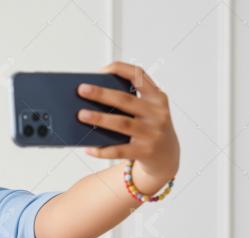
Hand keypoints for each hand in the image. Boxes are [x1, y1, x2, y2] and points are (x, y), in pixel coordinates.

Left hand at [77, 61, 179, 181]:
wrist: (167, 156)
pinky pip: (118, 150)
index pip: (139, 75)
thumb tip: (91, 99)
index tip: (100, 70)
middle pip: (125, 100)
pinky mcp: (145, 151)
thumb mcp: (147, 111)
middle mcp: (157, 113)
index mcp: (156, 97)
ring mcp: (152, 133)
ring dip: (99, 118)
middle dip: (102, 94)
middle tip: (81, 89)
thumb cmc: (148, 128)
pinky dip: (101, 150)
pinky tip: (88, 148)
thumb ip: (128, 103)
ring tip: (81, 115)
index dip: (120, 70)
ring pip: (121, 123)